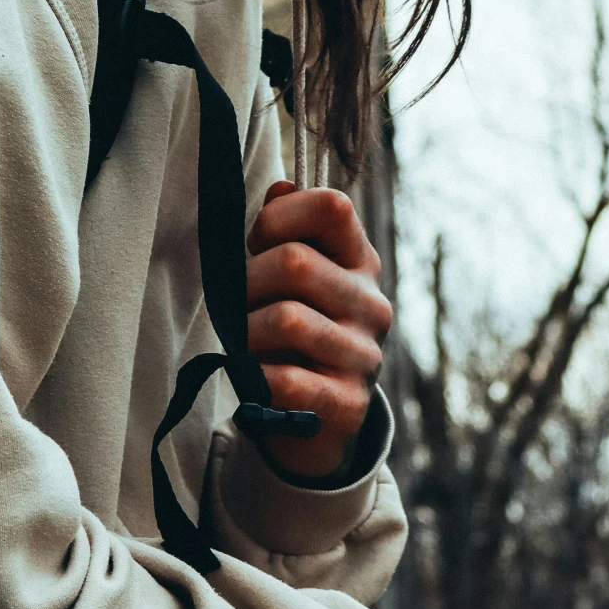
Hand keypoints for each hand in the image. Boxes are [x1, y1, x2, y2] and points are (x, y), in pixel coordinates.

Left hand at [245, 181, 392, 476]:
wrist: (318, 420)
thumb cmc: (296, 337)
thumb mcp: (294, 281)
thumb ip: (285, 234)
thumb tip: (281, 188)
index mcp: (359, 262)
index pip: (332, 206)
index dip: (280, 215)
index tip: (257, 241)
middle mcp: (370, 304)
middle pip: (295, 263)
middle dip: (248, 282)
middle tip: (238, 304)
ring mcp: (363, 355)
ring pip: (286, 320)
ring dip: (246, 332)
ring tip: (245, 343)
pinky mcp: (347, 403)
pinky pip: (286, 380)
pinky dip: (256, 378)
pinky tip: (255, 379)